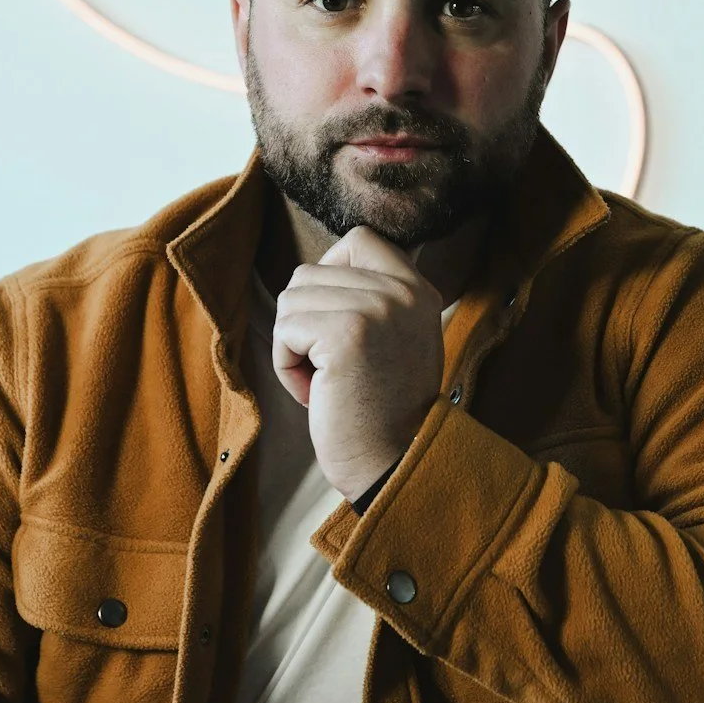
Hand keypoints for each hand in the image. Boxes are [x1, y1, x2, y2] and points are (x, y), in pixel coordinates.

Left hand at [273, 226, 443, 500]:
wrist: (395, 462)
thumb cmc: (384, 410)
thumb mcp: (397, 338)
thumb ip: (374, 298)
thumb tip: (318, 272)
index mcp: (418, 288)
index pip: (359, 240)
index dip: (330, 273)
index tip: (335, 326)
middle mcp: (403, 290)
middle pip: (311, 273)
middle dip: (305, 324)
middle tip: (333, 370)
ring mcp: (376, 308)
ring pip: (292, 299)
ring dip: (294, 347)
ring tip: (326, 382)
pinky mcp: (346, 333)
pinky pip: (285, 329)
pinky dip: (287, 366)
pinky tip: (317, 393)